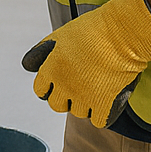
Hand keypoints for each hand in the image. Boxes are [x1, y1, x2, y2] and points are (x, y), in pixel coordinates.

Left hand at [20, 0, 150, 126]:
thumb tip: (29, 66)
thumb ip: (43, 53)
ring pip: (79, 113)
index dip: (49, 87)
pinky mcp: (104, 106)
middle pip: (57, 105)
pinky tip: (109, 100)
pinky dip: (104, 113)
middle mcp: (64, 87)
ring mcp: (84, 98)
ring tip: (98, 87)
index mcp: (50, 69)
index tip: (59, 83)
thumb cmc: (93, 30)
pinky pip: (99, 121)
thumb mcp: (60, 36)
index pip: (40, 90)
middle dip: (66, 98)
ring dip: (87, 104)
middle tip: (79, 86)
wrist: (122, 34)